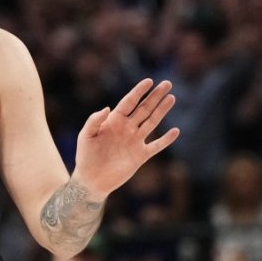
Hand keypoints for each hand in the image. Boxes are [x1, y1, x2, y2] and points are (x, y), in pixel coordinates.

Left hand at [73, 79, 178, 197]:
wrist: (91, 179)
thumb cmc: (85, 156)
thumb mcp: (85, 136)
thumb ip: (94, 121)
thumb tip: (107, 108)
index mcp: (114, 121)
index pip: (129, 102)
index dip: (138, 91)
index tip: (149, 81)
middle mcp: (127, 128)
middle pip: (144, 108)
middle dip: (155, 96)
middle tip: (167, 84)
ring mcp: (135, 141)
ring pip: (152, 122)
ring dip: (162, 110)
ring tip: (171, 98)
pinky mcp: (140, 156)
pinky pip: (156, 146)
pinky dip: (166, 140)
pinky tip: (175, 131)